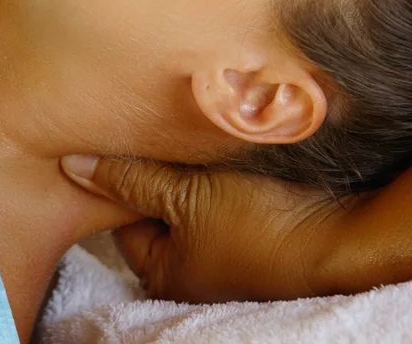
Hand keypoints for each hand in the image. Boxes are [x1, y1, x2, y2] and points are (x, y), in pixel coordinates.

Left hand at [60, 156, 353, 302]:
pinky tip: (231, 158)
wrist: (340, 237)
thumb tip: (71, 165)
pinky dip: (224, 181)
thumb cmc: (257, 226)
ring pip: (196, 204)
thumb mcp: (188, 198)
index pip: (125, 221)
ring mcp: (227, 255)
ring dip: (198, 175)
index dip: (126, 180)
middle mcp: (194, 271)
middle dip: (164, 175)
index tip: (136, 145)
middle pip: (162, 211)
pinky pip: (226, 203)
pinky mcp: (256, 235)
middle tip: (168, 137)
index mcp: (166, 273)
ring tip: (202, 143)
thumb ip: (132, 180)